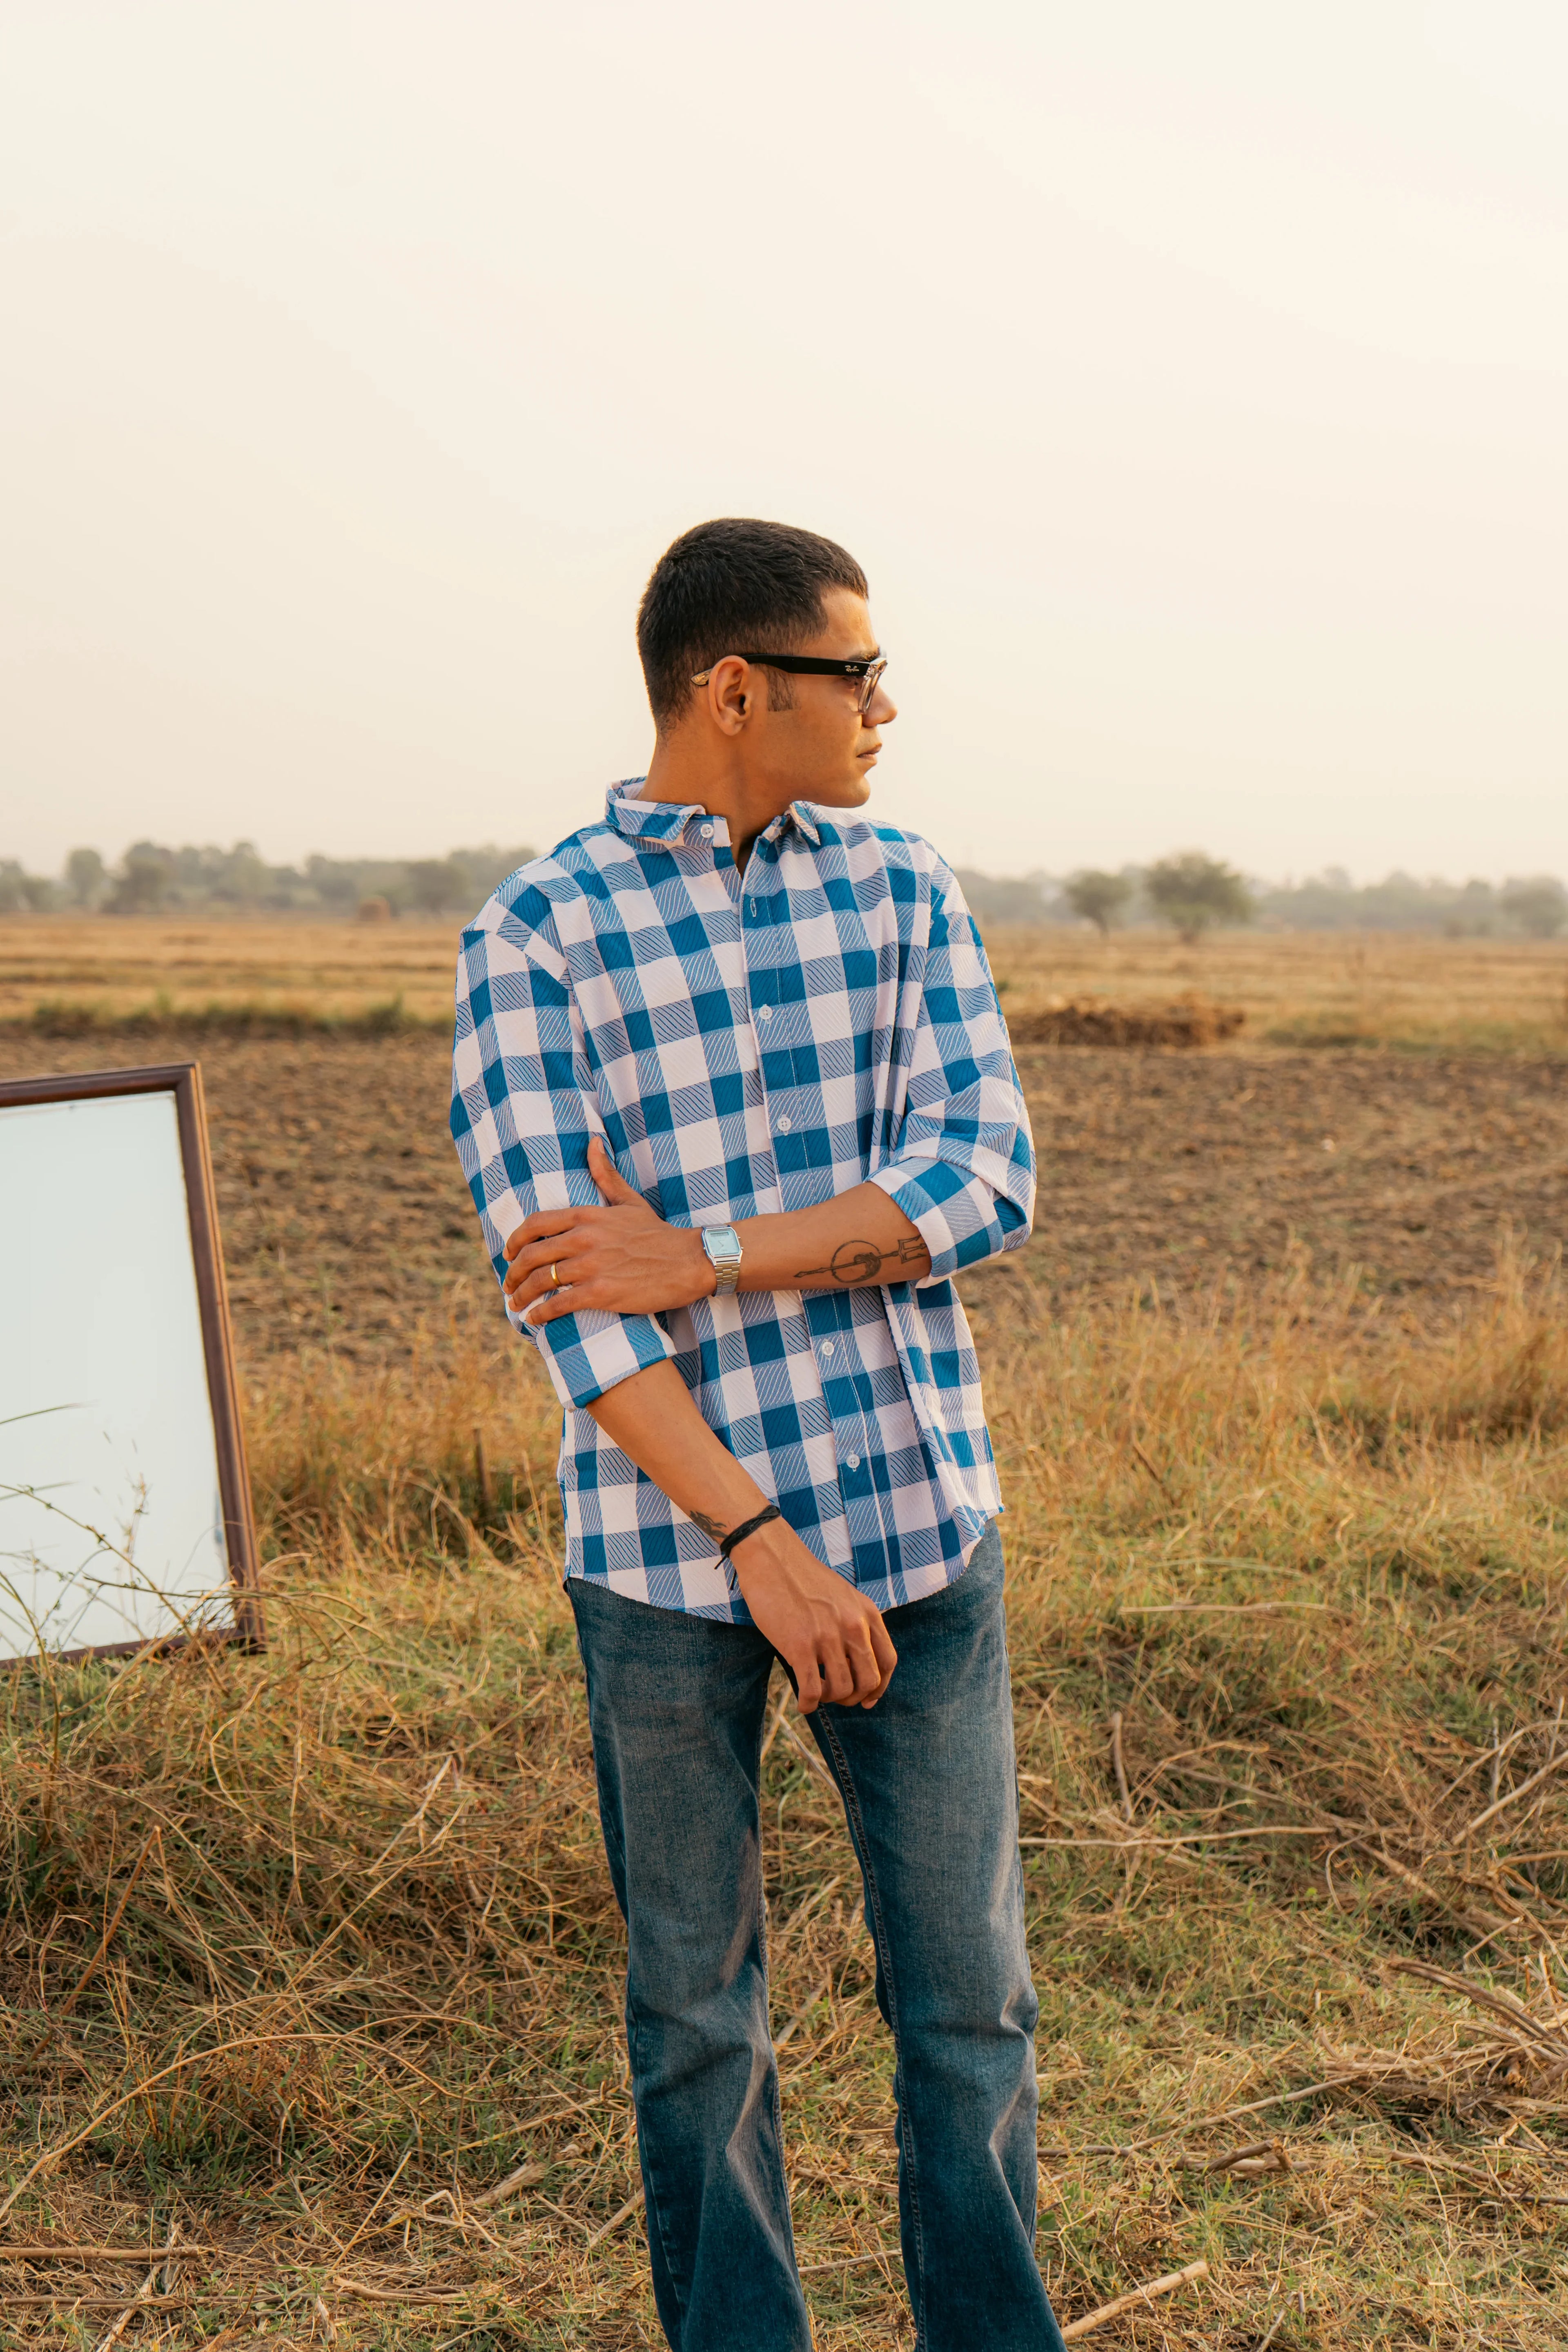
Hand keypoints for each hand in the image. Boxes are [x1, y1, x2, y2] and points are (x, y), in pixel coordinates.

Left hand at [503, 1136, 713, 1322]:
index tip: (509, 1254)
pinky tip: (535, 1320)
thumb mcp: (629, 1200)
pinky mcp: (601, 1292)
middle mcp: (584, 1238)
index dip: (515, 1240)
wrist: (689, 1261)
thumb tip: (593, 1142)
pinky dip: (541, 1314)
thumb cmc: (658, 1233)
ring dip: (522, 1295)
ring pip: (541, 1281)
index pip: (536, 1224)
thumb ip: (605, 1174)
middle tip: (510, 1286)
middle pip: (532, 1255)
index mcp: (587, 1215)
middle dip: (514, 1274)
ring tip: (517, 1304)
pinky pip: (559, 1304)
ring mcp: (591, 1266)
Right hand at [728, 1516, 897, 1711]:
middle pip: (869, 1681)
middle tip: (837, 1697)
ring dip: (829, 1699)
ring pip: (841, 1689)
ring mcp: (827, 1636)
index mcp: (867, 1613)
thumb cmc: (804, 1579)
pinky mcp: (799, 1645)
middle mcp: (853, 1626)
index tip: (868, 1698)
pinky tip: (803, 1703)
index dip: (880, 1687)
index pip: (888, 1661)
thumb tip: (857, 1663)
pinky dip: (809, 1704)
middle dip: (854, 1697)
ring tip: (817, 1692)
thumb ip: (856, 1624)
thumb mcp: (844, 1597)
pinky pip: (812, 1690)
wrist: (773, 1558)